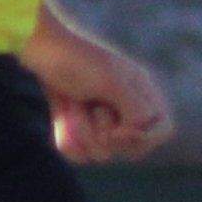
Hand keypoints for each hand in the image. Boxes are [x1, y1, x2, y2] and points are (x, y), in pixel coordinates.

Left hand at [25, 18, 173, 162]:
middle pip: (129, 148)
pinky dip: (67, 138)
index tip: (119, 129)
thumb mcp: (112, 82)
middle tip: (92, 106)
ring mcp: (99, 119)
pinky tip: (62, 115)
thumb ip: (136, 111)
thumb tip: (139, 134)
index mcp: (142, 93)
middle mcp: (125, 108)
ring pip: (100, 153)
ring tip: (73, 104)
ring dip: (81, 130)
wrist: (39, 49)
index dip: (144, 138)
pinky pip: (78, 152)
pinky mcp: (77, 125)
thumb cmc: (77, 60)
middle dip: (104, 133)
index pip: (163, 130)